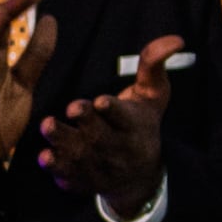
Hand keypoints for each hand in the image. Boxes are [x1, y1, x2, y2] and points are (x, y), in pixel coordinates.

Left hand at [37, 32, 180, 210]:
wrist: (140, 177)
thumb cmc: (141, 124)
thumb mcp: (153, 96)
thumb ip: (153, 65)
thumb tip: (176, 39)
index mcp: (135, 126)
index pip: (126, 118)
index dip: (114, 111)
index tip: (100, 101)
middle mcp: (119, 149)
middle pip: (102, 137)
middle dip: (86, 123)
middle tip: (71, 108)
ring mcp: (102, 168)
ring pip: (82, 157)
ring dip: (63, 142)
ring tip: (48, 126)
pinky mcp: (86, 182)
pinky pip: (71, 178)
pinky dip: (58, 170)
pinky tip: (45, 158)